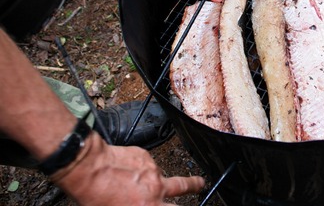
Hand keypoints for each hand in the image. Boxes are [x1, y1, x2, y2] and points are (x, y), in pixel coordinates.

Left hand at [52, 132, 204, 205]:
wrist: (89, 167)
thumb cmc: (95, 197)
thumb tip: (141, 203)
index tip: (181, 205)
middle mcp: (155, 188)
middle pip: (184, 186)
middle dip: (194, 185)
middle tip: (200, 184)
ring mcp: (152, 170)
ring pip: (159, 175)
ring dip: (153, 178)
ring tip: (138, 179)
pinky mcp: (145, 156)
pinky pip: (145, 164)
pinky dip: (138, 168)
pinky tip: (123, 171)